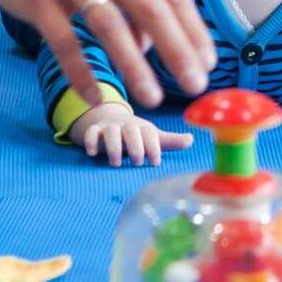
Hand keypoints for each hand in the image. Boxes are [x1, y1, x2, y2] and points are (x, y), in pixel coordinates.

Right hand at [0, 0, 215, 108]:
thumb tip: (157, 47)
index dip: (193, 31)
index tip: (208, 65)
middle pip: (149, 7)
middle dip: (177, 51)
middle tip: (195, 85)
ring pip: (109, 26)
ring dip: (135, 66)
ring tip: (153, 98)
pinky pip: (65, 41)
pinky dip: (82, 72)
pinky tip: (96, 97)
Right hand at [68, 102, 192, 166]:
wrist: (108, 118)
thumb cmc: (135, 133)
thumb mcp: (152, 136)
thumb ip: (170, 141)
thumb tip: (192, 140)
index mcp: (143, 127)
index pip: (150, 133)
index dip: (154, 147)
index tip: (155, 162)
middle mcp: (126, 125)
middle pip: (131, 130)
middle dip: (135, 146)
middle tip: (137, 162)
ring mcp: (109, 126)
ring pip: (110, 132)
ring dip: (113, 147)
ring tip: (116, 163)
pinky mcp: (94, 130)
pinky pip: (90, 132)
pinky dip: (90, 141)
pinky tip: (92, 154)